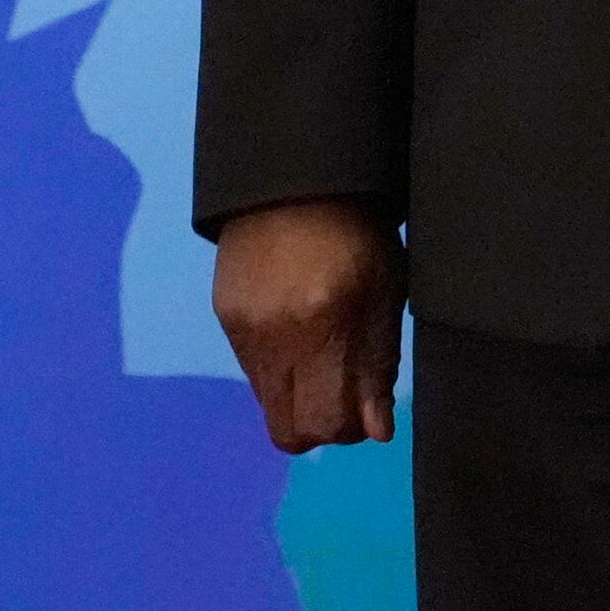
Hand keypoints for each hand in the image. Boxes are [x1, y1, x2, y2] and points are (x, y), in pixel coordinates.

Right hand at [215, 200, 405, 453]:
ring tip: (322, 352)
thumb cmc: (357, 233)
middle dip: (322, 424)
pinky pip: (253, 371)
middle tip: (345, 391)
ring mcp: (241, 330)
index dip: (351, 427)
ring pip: (270, 404)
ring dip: (300, 396)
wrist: (293, 178)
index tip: (368, 406)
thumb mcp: (386, 292)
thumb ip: (378, 366)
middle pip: (289, 431)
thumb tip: (375, 431)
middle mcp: (272, 338)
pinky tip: (297, 329)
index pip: (324, 423)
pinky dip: (280, 368)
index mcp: (320, 328)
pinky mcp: (223, 317)